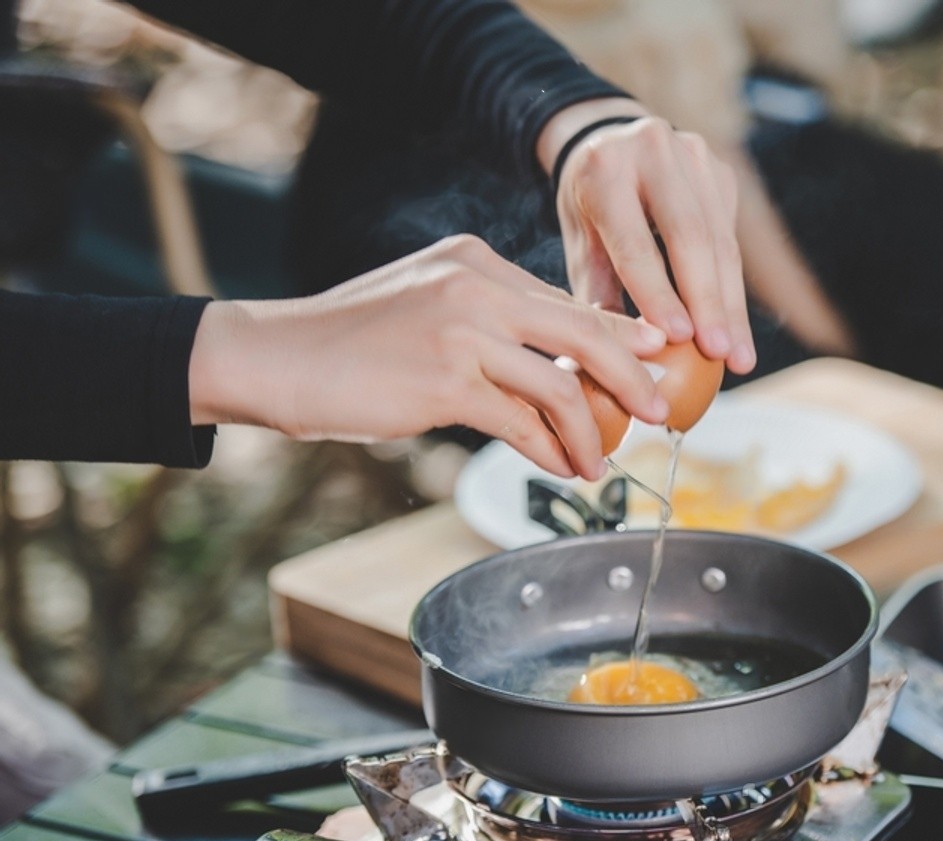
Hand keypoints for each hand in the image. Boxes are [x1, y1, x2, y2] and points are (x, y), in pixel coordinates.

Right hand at [187, 234, 669, 479]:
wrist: (277, 358)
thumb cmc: (353, 342)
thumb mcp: (430, 306)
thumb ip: (491, 322)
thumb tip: (557, 362)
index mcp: (477, 261)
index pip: (568, 299)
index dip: (618, 336)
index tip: (651, 364)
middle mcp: (476, 285)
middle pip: (587, 331)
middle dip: (633, 376)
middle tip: (658, 410)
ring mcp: (462, 331)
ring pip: (560, 384)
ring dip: (591, 431)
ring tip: (602, 462)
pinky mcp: (444, 381)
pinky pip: (522, 423)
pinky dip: (552, 451)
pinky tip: (565, 470)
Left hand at [538, 98, 755, 374]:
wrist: (609, 137)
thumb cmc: (589, 206)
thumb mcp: (579, 243)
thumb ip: (598, 293)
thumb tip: (622, 358)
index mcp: (606, 170)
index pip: (635, 241)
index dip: (658, 291)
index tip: (679, 337)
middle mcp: (654, 152)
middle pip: (691, 236)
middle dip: (708, 302)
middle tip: (720, 354)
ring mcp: (695, 157)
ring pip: (720, 241)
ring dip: (731, 305)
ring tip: (738, 357)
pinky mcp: (721, 172)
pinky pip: (731, 238)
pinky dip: (733, 289)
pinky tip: (736, 330)